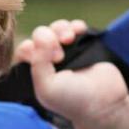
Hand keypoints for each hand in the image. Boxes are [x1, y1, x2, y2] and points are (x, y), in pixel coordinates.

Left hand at [14, 19, 128, 122]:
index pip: (24, 49)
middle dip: (48, 38)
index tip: (48, 61)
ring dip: (61, 28)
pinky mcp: (83, 44)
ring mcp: (66, 51)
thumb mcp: (47, 87)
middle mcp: (48, 60)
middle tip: (60, 56)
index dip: (32, 48)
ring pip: (56, 28)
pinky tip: (79, 30)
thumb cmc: (72, 100)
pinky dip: (75, 26)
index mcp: (36, 71)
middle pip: (40, 34)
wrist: (104, 102)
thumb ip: (38, 62)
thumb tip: (43, 33)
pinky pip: (74, 26)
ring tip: (69, 39)